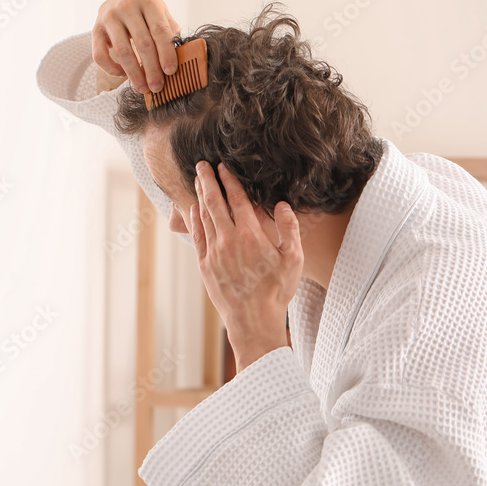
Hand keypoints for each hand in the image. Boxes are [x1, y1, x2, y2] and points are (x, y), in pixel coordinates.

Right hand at [92, 0, 180, 94]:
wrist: (117, 3)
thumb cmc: (144, 15)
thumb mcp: (160, 15)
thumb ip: (170, 32)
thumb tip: (181, 57)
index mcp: (148, 0)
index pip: (160, 30)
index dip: (166, 53)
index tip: (170, 72)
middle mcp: (127, 5)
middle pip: (142, 42)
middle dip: (151, 68)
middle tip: (157, 86)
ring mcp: (108, 17)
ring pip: (122, 51)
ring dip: (134, 73)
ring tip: (143, 87)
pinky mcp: (95, 30)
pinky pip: (101, 55)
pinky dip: (112, 69)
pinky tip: (123, 75)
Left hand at [190, 161, 303, 371]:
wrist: (253, 320)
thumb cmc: (276, 291)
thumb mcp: (293, 259)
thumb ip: (289, 228)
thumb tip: (282, 205)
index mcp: (251, 235)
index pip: (237, 199)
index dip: (229, 180)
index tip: (224, 166)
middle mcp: (228, 240)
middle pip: (214, 202)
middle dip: (208, 180)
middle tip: (201, 165)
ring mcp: (214, 252)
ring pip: (204, 217)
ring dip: (201, 196)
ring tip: (198, 181)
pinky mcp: (205, 265)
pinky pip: (198, 236)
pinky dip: (195, 219)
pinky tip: (193, 209)